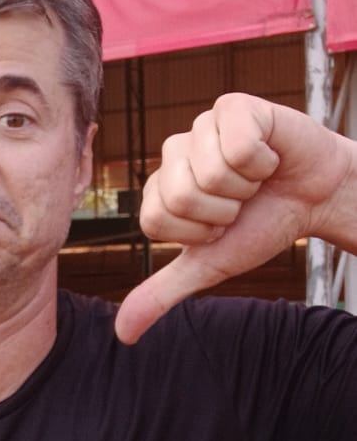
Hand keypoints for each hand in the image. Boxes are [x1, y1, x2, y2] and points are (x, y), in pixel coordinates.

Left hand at [114, 93, 355, 343]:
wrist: (317, 197)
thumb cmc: (262, 224)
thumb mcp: (210, 266)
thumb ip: (163, 293)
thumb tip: (123, 334)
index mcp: (161, 189)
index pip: (156, 219)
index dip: (198, 232)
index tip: (221, 224)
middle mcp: (174, 154)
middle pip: (180, 195)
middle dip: (224, 210)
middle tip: (242, 200)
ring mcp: (201, 126)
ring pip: (210, 171)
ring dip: (246, 185)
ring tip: (256, 178)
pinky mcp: (233, 106)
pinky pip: (238, 144)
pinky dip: (264, 160)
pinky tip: (269, 155)